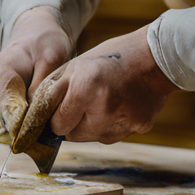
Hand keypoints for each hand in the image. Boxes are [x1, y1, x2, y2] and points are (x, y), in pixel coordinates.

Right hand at [0, 6, 72, 139]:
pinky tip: (39, 133)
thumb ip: (42, 85)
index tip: (35, 140)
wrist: (36, 30)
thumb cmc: (46, 40)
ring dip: (21, 132)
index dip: (20, 126)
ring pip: (5, 120)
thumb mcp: (52, 57)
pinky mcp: (4, 96)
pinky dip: (22, 126)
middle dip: (22, 133)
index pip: (7, 106)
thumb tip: (35, 113)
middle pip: (3, 117)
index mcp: (3, 71)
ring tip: (43, 143)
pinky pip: (10, 116)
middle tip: (42, 147)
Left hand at [21, 27, 176, 145]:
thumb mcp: (76, 66)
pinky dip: (112, 125)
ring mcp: (123, 121)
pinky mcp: (139, 127)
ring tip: (104, 100)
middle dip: (74, 123)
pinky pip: (114, 135)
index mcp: (84, 89)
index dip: (58, 116)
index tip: (64, 107)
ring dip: (93, 125)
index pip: (58, 125)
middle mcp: (104, 109)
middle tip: (85, 101)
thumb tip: (37, 116)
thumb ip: (56, 92)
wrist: (156, 57)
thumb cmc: (112, 57)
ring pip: (94, 138)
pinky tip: (120, 104)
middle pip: (74, 136)